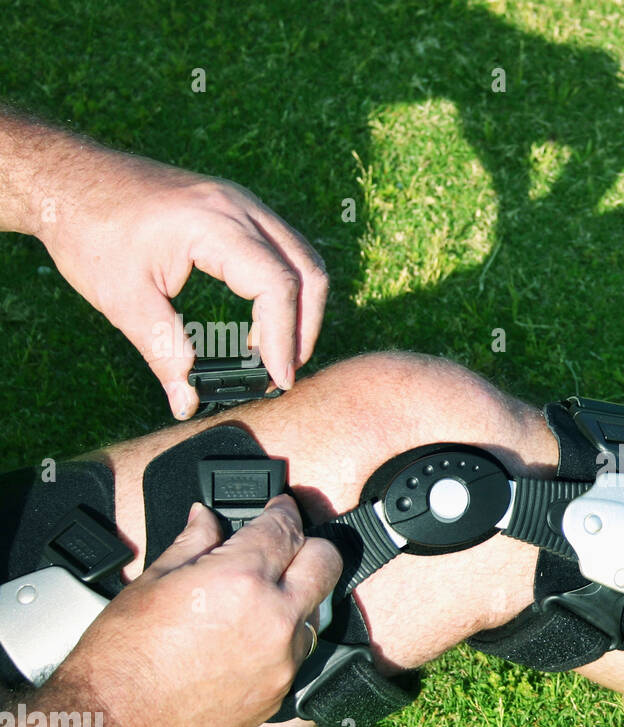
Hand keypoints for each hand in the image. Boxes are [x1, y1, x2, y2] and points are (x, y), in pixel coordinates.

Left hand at [36, 147, 327, 418]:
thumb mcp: (121, 299)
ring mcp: (242, 204)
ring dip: (300, 309)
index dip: (284, 338)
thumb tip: (186, 402)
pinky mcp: (236, 210)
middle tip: (283, 373)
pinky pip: (284, 251)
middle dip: (305, 328)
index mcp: (214, 223)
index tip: (277, 379)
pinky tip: (258, 323)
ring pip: (303, 259)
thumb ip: (162, 351)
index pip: (277, 284)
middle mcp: (239, 207)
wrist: (65, 177)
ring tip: (274, 353)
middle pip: (308, 270)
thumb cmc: (87, 229)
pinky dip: (286, 290)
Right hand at [54, 496, 341, 726]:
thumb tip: (206, 518)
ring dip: (298, 596)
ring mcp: (284, 658)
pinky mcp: (282, 690)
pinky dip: (284, 636)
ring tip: (259, 597)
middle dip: (309, 544)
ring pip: (317, 609)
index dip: (283, 510)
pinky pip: (299, 650)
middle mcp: (275, 617)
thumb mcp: (151, 583)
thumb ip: (193, 544)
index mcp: (241, 579)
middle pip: (326, 561)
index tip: (279, 507)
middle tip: (285, 544)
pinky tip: (250, 636)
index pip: (285, 528)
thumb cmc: (121, 660)